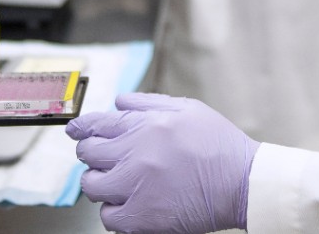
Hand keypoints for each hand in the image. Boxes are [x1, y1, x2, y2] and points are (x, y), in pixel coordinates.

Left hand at [67, 93, 259, 233]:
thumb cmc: (219, 145)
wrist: (242, 182)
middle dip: (92, 153)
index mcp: (145, 126)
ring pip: (92, 186)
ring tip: (118, 182)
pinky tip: (128, 204)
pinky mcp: (142, 218)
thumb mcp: (187, 108)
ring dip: (100, 182)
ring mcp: (136, 188)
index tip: (75, 130)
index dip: (81, 127)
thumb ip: (148, 103)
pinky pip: (108, 217)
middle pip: (88, 154)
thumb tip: (119, 101)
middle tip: (104, 158)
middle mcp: (135, 155)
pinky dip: (114, 211)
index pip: (96, 124)